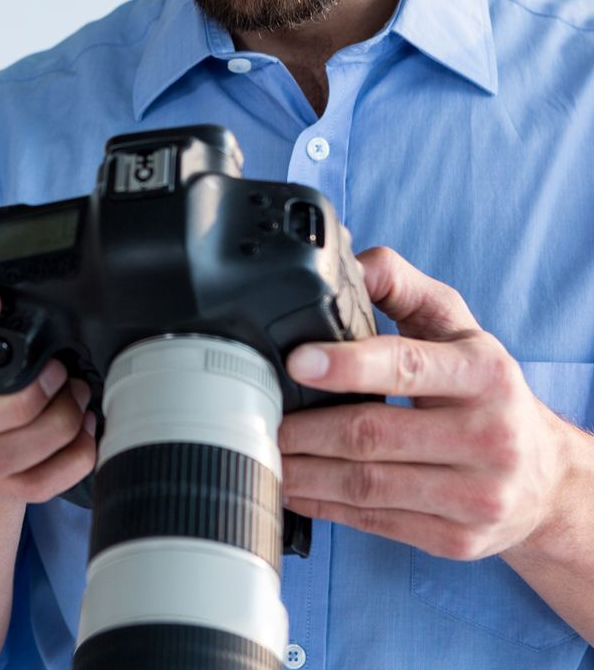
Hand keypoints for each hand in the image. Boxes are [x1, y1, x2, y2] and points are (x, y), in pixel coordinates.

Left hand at [279, 247, 567, 559]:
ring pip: (367, 486)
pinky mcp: (458, 540)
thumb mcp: (454, 324)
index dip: (344, 366)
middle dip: (304, 428)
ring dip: (304, 472)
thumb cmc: (483, 387)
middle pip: (373, 434)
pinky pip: (376, 522)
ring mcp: (475, 495)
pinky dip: (325, 507)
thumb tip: (346, 264)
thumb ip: (399, 284)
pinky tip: (296, 489)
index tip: (295, 361)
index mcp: (483, 372)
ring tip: (266, 453)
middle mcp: (488, 436)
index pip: (404, 365)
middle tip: (259, 417)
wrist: (544, 475)